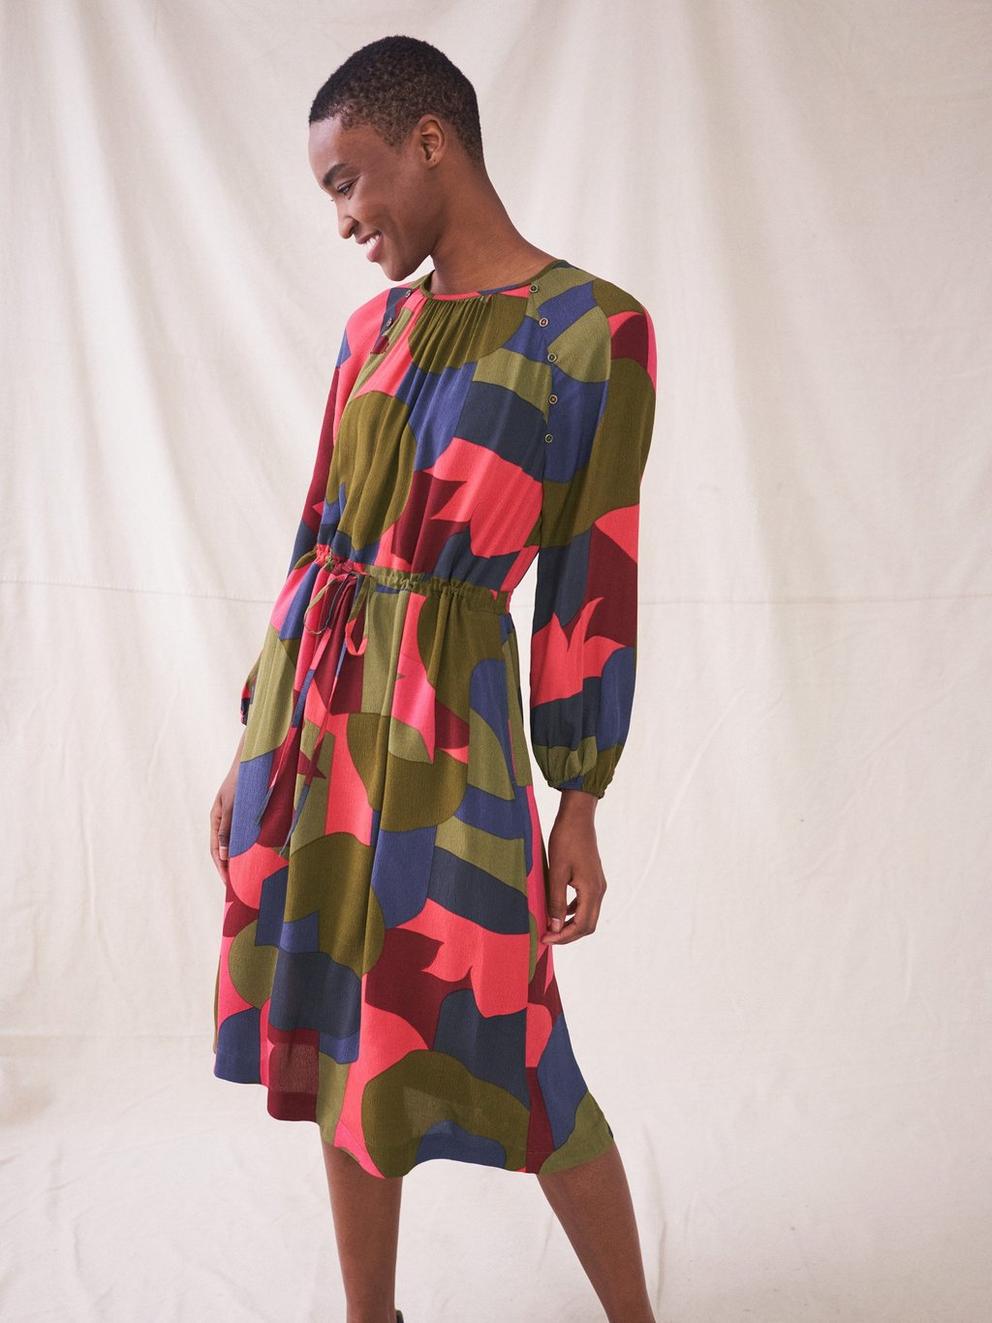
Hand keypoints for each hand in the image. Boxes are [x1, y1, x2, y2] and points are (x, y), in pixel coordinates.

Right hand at [209, 736, 244, 883]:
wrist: (257, 760)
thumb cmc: (243, 780)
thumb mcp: (232, 805)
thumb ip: (226, 829)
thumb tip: (221, 855)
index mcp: (216, 818)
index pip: (215, 850)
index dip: (221, 868)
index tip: (229, 883)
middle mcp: (224, 820)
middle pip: (224, 850)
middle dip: (230, 868)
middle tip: (239, 887)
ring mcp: (235, 818)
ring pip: (236, 844)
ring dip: (240, 859)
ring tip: (248, 877)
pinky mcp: (247, 815)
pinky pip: (246, 836)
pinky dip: (249, 848)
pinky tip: (258, 857)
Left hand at [541, 791, 605, 944]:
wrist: (577, 818)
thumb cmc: (565, 841)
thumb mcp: (556, 872)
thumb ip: (555, 900)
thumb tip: (554, 926)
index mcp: (591, 890)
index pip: (581, 926)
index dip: (563, 936)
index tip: (545, 939)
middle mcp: (599, 890)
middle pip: (588, 925)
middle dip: (568, 935)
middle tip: (547, 937)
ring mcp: (598, 884)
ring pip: (588, 915)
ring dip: (571, 925)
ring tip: (550, 926)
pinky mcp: (594, 879)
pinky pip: (586, 904)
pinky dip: (574, 912)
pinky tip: (558, 910)